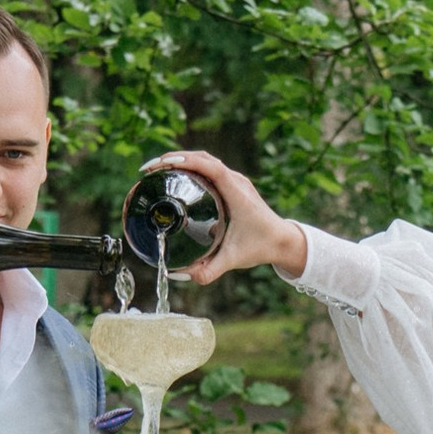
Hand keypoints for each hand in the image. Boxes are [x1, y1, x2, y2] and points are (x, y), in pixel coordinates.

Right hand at [151, 148, 307, 285]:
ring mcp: (235, 181)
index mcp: (237, 194)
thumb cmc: (261, 247)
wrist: (283, 241)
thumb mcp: (233, 260)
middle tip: (149, 170)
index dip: (186, 162)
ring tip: (156, 169)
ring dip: (181, 159)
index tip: (162, 165)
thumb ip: (208, 271)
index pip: (211, 168)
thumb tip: (181, 275)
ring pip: (205, 160)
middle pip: (203, 158)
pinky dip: (190, 166)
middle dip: (174, 158)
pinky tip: (174, 176)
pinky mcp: (233, 184)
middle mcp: (236, 182)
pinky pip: (209, 167)